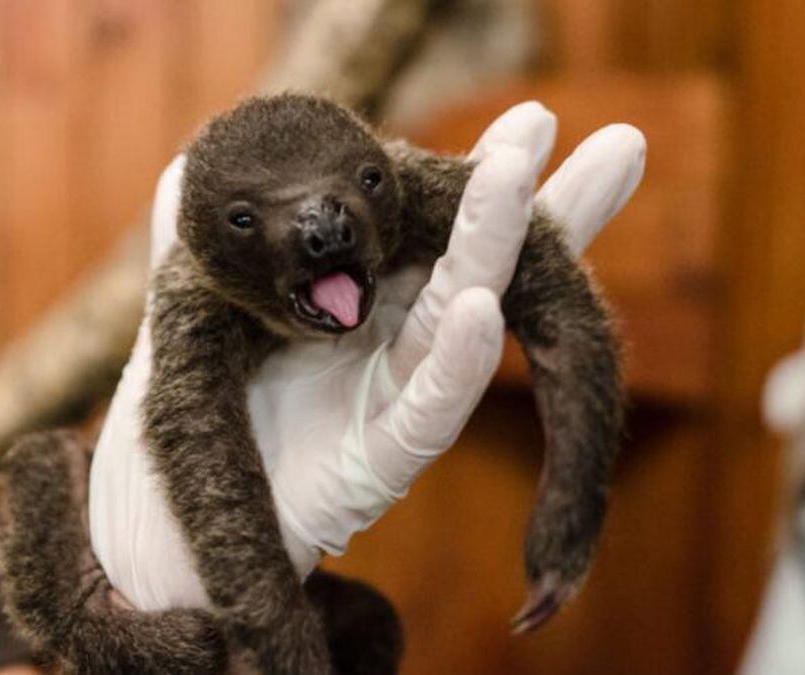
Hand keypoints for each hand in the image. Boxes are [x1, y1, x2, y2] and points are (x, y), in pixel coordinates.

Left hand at [88, 102, 645, 611]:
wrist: (180, 522)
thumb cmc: (210, 413)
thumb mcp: (198, 313)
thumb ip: (195, 242)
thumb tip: (185, 165)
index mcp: (368, 301)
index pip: (437, 228)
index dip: (488, 182)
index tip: (534, 123)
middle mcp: (399, 343)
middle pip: (485, 265)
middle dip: (549, 208)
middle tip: (623, 144)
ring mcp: (397, 398)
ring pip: (462, 317)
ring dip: (495, 249)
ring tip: (524, 175)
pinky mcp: (381, 458)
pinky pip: (427, 407)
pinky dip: (454, 360)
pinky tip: (479, 308)